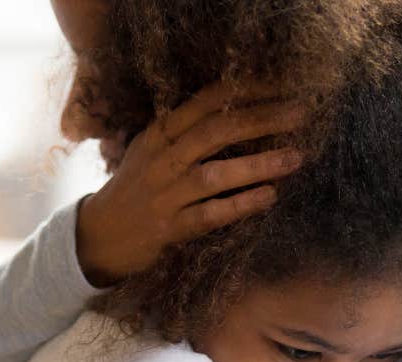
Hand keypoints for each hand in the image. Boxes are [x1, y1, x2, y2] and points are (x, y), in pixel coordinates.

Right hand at [75, 80, 307, 285]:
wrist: (99, 236)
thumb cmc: (137, 189)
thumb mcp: (153, 150)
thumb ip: (188, 131)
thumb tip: (242, 110)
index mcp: (160, 133)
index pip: (207, 101)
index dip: (248, 90)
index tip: (284, 85)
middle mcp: (161, 159)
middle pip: (217, 130)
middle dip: (263, 119)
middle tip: (302, 114)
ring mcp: (165, 195)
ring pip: (215, 173)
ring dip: (259, 164)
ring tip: (296, 157)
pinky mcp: (169, 228)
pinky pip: (210, 214)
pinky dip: (241, 204)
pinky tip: (270, 196)